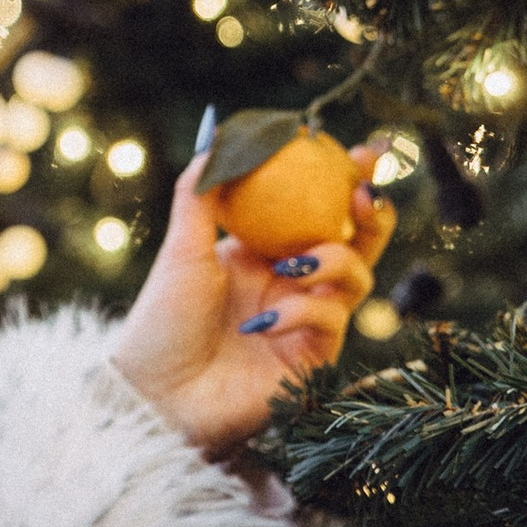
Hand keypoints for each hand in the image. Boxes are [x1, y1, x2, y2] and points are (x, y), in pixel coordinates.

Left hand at [109, 139, 395, 458]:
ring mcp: (306, 321)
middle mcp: (291, 283)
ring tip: (296, 263)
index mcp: (262, 252)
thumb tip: (218, 133)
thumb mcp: (181, 248)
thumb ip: (201, 192)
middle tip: (366, 194)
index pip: (314, 208)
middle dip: (372, 215)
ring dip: (335, 261)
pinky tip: (264, 323)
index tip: (364, 151)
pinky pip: (330, 321)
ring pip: (356, 278)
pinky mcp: (313, 359)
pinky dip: (303, 312)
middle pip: (355, 242)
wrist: (154, 393)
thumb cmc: (161, 322)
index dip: (346, 180)